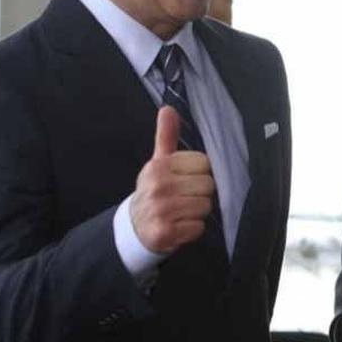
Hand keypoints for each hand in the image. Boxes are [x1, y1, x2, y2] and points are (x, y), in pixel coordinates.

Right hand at [130, 106, 214, 253]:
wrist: (134, 227)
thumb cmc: (154, 190)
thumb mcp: (158, 162)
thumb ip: (166, 136)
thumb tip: (168, 109)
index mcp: (159, 167)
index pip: (204, 164)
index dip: (199, 173)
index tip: (185, 179)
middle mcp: (159, 187)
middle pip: (208, 185)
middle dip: (200, 193)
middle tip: (184, 197)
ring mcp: (161, 210)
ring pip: (205, 206)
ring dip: (197, 212)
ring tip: (181, 211)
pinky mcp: (165, 233)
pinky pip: (198, 227)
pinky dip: (192, 229)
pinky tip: (179, 226)